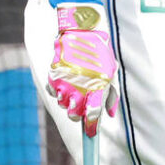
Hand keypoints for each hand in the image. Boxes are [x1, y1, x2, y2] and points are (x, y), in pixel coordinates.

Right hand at [48, 3, 118, 137]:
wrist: (82, 30)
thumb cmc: (99, 51)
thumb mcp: (111, 70)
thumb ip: (111, 94)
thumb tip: (111, 115)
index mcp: (97, 86)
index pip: (91, 116)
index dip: (90, 128)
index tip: (90, 134)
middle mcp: (80, 87)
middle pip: (73, 115)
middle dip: (77, 113)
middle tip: (82, 102)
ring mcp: (64, 82)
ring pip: (62, 104)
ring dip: (67, 100)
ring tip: (75, 86)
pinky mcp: (53, 75)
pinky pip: (52, 91)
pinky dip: (58, 89)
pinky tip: (65, 79)